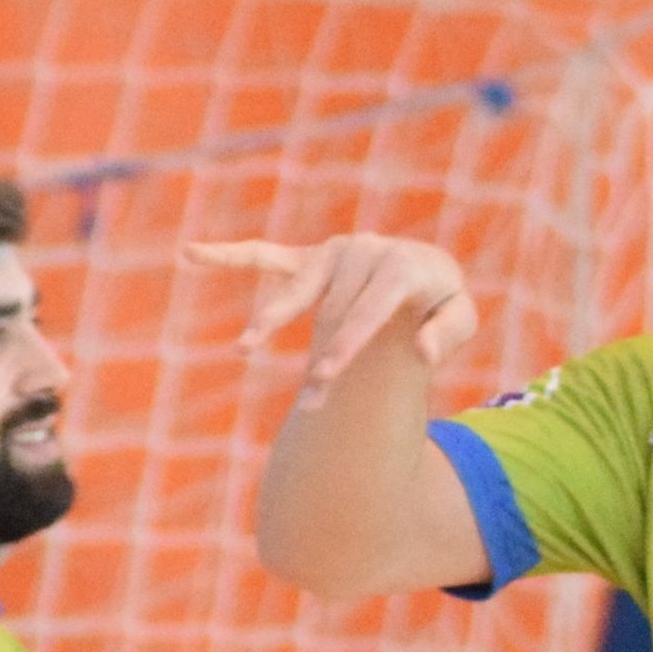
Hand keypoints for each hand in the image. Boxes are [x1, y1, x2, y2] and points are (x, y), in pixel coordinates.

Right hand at [188, 234, 481, 400]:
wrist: (426, 271)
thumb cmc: (442, 302)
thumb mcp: (462, 316)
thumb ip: (450, 331)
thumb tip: (423, 350)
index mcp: (402, 263)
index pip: (371, 306)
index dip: (349, 341)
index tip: (327, 373)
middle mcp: (364, 250)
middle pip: (334, 308)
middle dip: (322, 356)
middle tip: (311, 400)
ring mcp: (332, 253)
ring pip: (294, 289)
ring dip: (270, 320)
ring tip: (245, 349)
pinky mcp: (309, 258)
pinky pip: (265, 255)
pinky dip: (228, 256)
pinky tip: (190, 253)